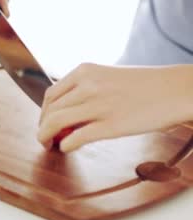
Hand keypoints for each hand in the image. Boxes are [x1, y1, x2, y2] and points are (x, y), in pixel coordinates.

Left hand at [38, 63, 192, 151]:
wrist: (177, 90)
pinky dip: (65, 145)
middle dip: (43, 127)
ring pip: (55, 123)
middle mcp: (87, 85)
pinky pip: (75, 138)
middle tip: (45, 138)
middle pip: (49, 110)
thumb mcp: (107, 77)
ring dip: (46, 137)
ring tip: (49, 145)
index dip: (43, 113)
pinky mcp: (110, 125)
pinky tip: (67, 148)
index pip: (50, 95)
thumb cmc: (144, 86)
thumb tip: (63, 111)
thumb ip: (84, 89)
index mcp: (85, 71)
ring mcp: (98, 105)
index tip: (45, 123)